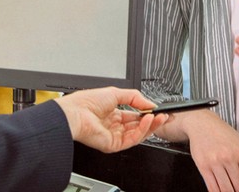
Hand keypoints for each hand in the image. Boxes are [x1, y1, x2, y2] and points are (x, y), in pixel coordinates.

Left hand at [54, 87, 168, 152]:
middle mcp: (113, 126)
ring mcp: (114, 136)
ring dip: (150, 125)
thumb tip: (150, 103)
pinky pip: (132, 139)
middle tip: (163, 115)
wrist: (76, 113)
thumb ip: (135, 97)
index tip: (157, 110)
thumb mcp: (116, 93)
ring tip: (158, 117)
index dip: (146, 113)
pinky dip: (142, 130)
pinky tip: (147, 121)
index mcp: (112, 114)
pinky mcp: (113, 145)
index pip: (134, 116)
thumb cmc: (87, 102)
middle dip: (152, 121)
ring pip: (138, 134)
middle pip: (138, 126)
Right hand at [178, 110, 238, 190]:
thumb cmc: (224, 134)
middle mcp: (228, 157)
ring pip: (226, 190)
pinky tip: (220, 186)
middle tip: (238, 183)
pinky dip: (218, 191)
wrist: (203, 124)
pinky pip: (212, 188)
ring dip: (229, 190)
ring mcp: (214, 162)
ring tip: (229, 184)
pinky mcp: (203, 166)